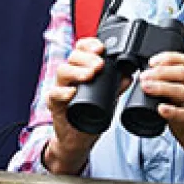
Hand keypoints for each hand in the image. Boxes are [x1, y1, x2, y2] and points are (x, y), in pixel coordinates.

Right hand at [43, 38, 116, 174]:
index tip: (101, 48)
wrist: (77, 138)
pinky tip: (72, 93)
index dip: (90, 45)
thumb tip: (129, 76)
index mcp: (81, 69)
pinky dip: (63, 92)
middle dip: (87, 58)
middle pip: (73, 57)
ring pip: (62, 71)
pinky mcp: (53, 103)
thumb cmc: (90, 113)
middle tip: (99, 65)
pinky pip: (53, 94)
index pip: (82, 49)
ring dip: (76, 71)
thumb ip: (117, 87)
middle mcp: (69, 75)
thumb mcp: (108, 99)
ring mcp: (60, 88)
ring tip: (89, 75)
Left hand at [139, 52, 183, 179]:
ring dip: (162, 87)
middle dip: (161, 72)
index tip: (151, 62)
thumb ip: (169, 93)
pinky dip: (172, 110)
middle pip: (183, 73)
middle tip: (144, 77)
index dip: (168, 58)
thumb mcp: (182, 104)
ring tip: (147, 88)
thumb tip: (147, 84)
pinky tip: (161, 109)